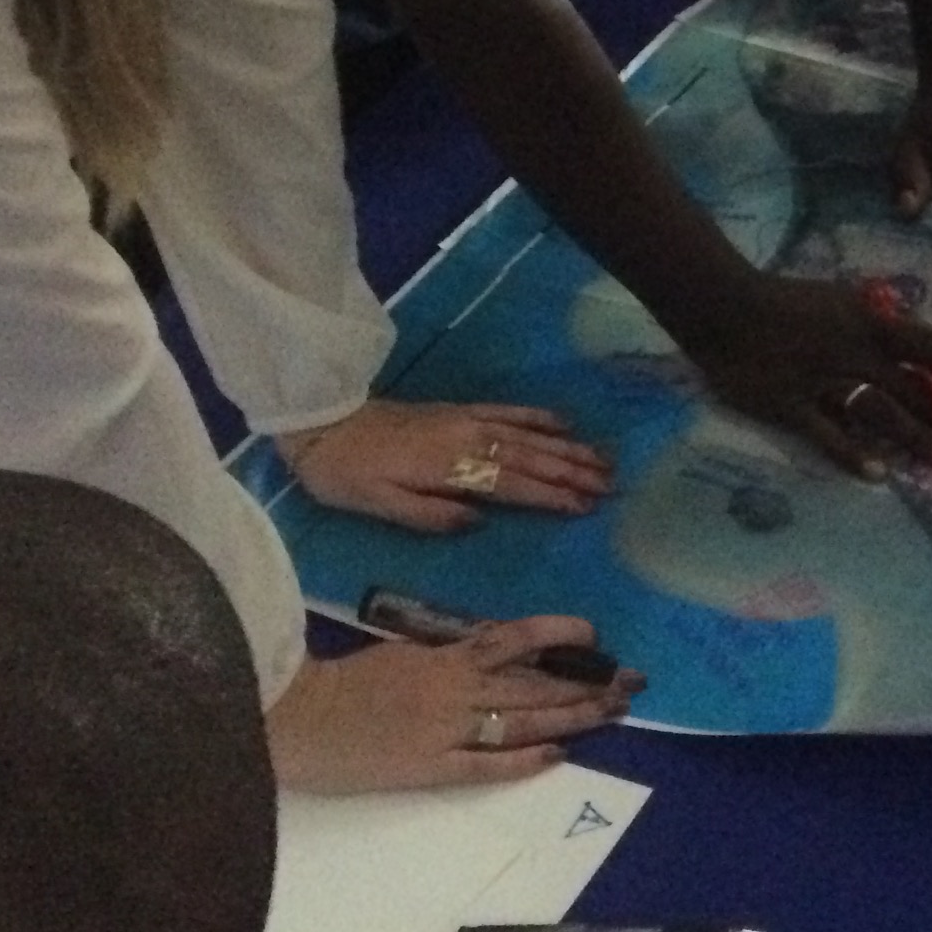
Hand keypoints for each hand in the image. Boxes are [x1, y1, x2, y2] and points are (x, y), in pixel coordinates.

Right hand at [264, 620, 640, 792]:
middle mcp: (455, 687)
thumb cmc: (341, 685)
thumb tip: (491, 653)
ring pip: (523, 717)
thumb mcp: (400, 655)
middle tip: (631, 681)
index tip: (595, 636)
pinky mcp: (430, 767)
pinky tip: (557, 754)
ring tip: (612, 714)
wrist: (294, 719)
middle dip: (586, 681)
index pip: (514, 638)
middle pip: (534, 681)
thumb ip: (445, 657)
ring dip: (571, 716)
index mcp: (444, 655)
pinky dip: (523, 758)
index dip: (558, 635)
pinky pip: (487, 763)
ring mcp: (446, 728)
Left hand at [276, 399, 612, 532]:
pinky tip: (564, 424)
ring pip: (527, 435)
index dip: (550, 495)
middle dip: (572, 471)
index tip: (585, 506)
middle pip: (530, 457)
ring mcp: (465, 421)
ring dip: (567, 447)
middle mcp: (465, 440)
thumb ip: (430, 515)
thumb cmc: (346, 475)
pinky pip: (507, 411)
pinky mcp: (458, 410)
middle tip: (610, 484)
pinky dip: (538, 417)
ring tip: (602, 459)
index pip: (511, 483)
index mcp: (447, 468)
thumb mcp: (378, 506)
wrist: (321, 423)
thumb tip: (478, 521)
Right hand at [689, 274, 931, 479]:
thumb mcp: (842, 299)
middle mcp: (855, 352)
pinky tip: (880, 475)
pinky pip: (826, 433)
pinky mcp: (789, 405)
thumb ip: (877, 322)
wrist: (725, 305)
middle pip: (914, 388)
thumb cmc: (787, 302)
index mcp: (871, 322)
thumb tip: (913, 342)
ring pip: (880, 412)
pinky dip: (853, 453)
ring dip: (918, 437)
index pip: (928, 345)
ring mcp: (822, 381)